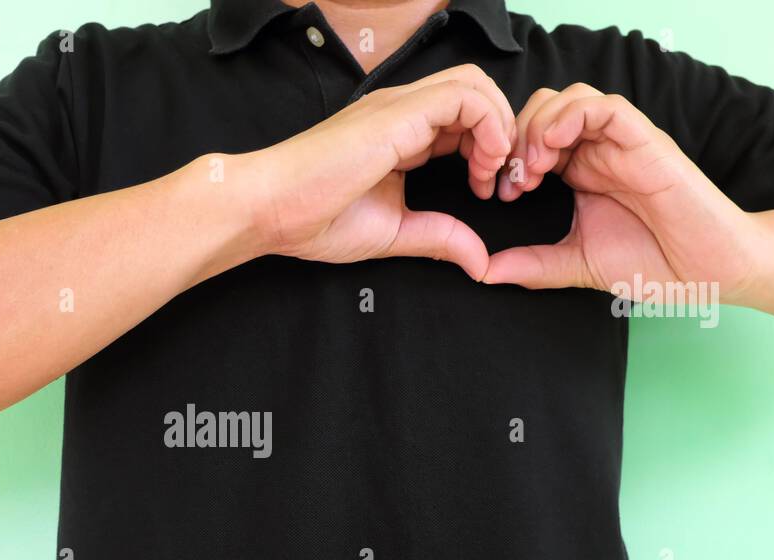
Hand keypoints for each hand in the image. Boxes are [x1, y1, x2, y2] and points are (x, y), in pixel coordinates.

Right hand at [237, 65, 514, 277]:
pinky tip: (480, 165)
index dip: (488, 148)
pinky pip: (464, 96)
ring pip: (474, 83)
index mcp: (400, 134)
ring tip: (490, 172)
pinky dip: (489, 124)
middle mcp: (402, 111)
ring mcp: (399, 106)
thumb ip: (440, 238)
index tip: (487, 192)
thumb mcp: (395, 233)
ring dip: (499, 125)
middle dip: (502, 132)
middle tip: (498, 181)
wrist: (272, 209)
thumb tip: (481, 263)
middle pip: (474, 91)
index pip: (462, 118)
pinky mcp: (398, 112)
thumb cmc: (315, 219)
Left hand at [486, 83, 759, 301]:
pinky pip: (606, 107)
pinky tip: (554, 147)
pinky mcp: (646, 141)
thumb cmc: (652, 262)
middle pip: (543, 109)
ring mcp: (621, 143)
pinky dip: (574, 116)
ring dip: (540, 125)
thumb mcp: (576, 263)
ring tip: (533, 167)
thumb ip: (532, 265)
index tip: (497, 193)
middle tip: (511, 180)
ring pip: (571, 99)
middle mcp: (597, 150)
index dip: (505, 156)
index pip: (531, 136)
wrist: (709, 270)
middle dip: (515, 136)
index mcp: (579, 172)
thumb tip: (483, 272)